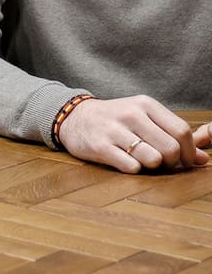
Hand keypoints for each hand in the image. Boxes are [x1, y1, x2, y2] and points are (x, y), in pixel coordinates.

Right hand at [58, 95, 209, 173]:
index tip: (183, 160)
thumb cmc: (115, 120)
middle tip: (162, 163)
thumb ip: (173, 135)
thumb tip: (203, 158)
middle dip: (171, 162)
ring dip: (152, 167)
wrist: (74, 117)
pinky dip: (134, 169)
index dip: (188, 151)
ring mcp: (114, 130)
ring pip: (153, 159)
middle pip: (170, 148)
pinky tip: (126, 162)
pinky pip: (131, 166)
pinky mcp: (99, 146)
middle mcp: (131, 114)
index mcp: (145, 105)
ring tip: (143, 161)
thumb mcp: (143, 118)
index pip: (181, 131)